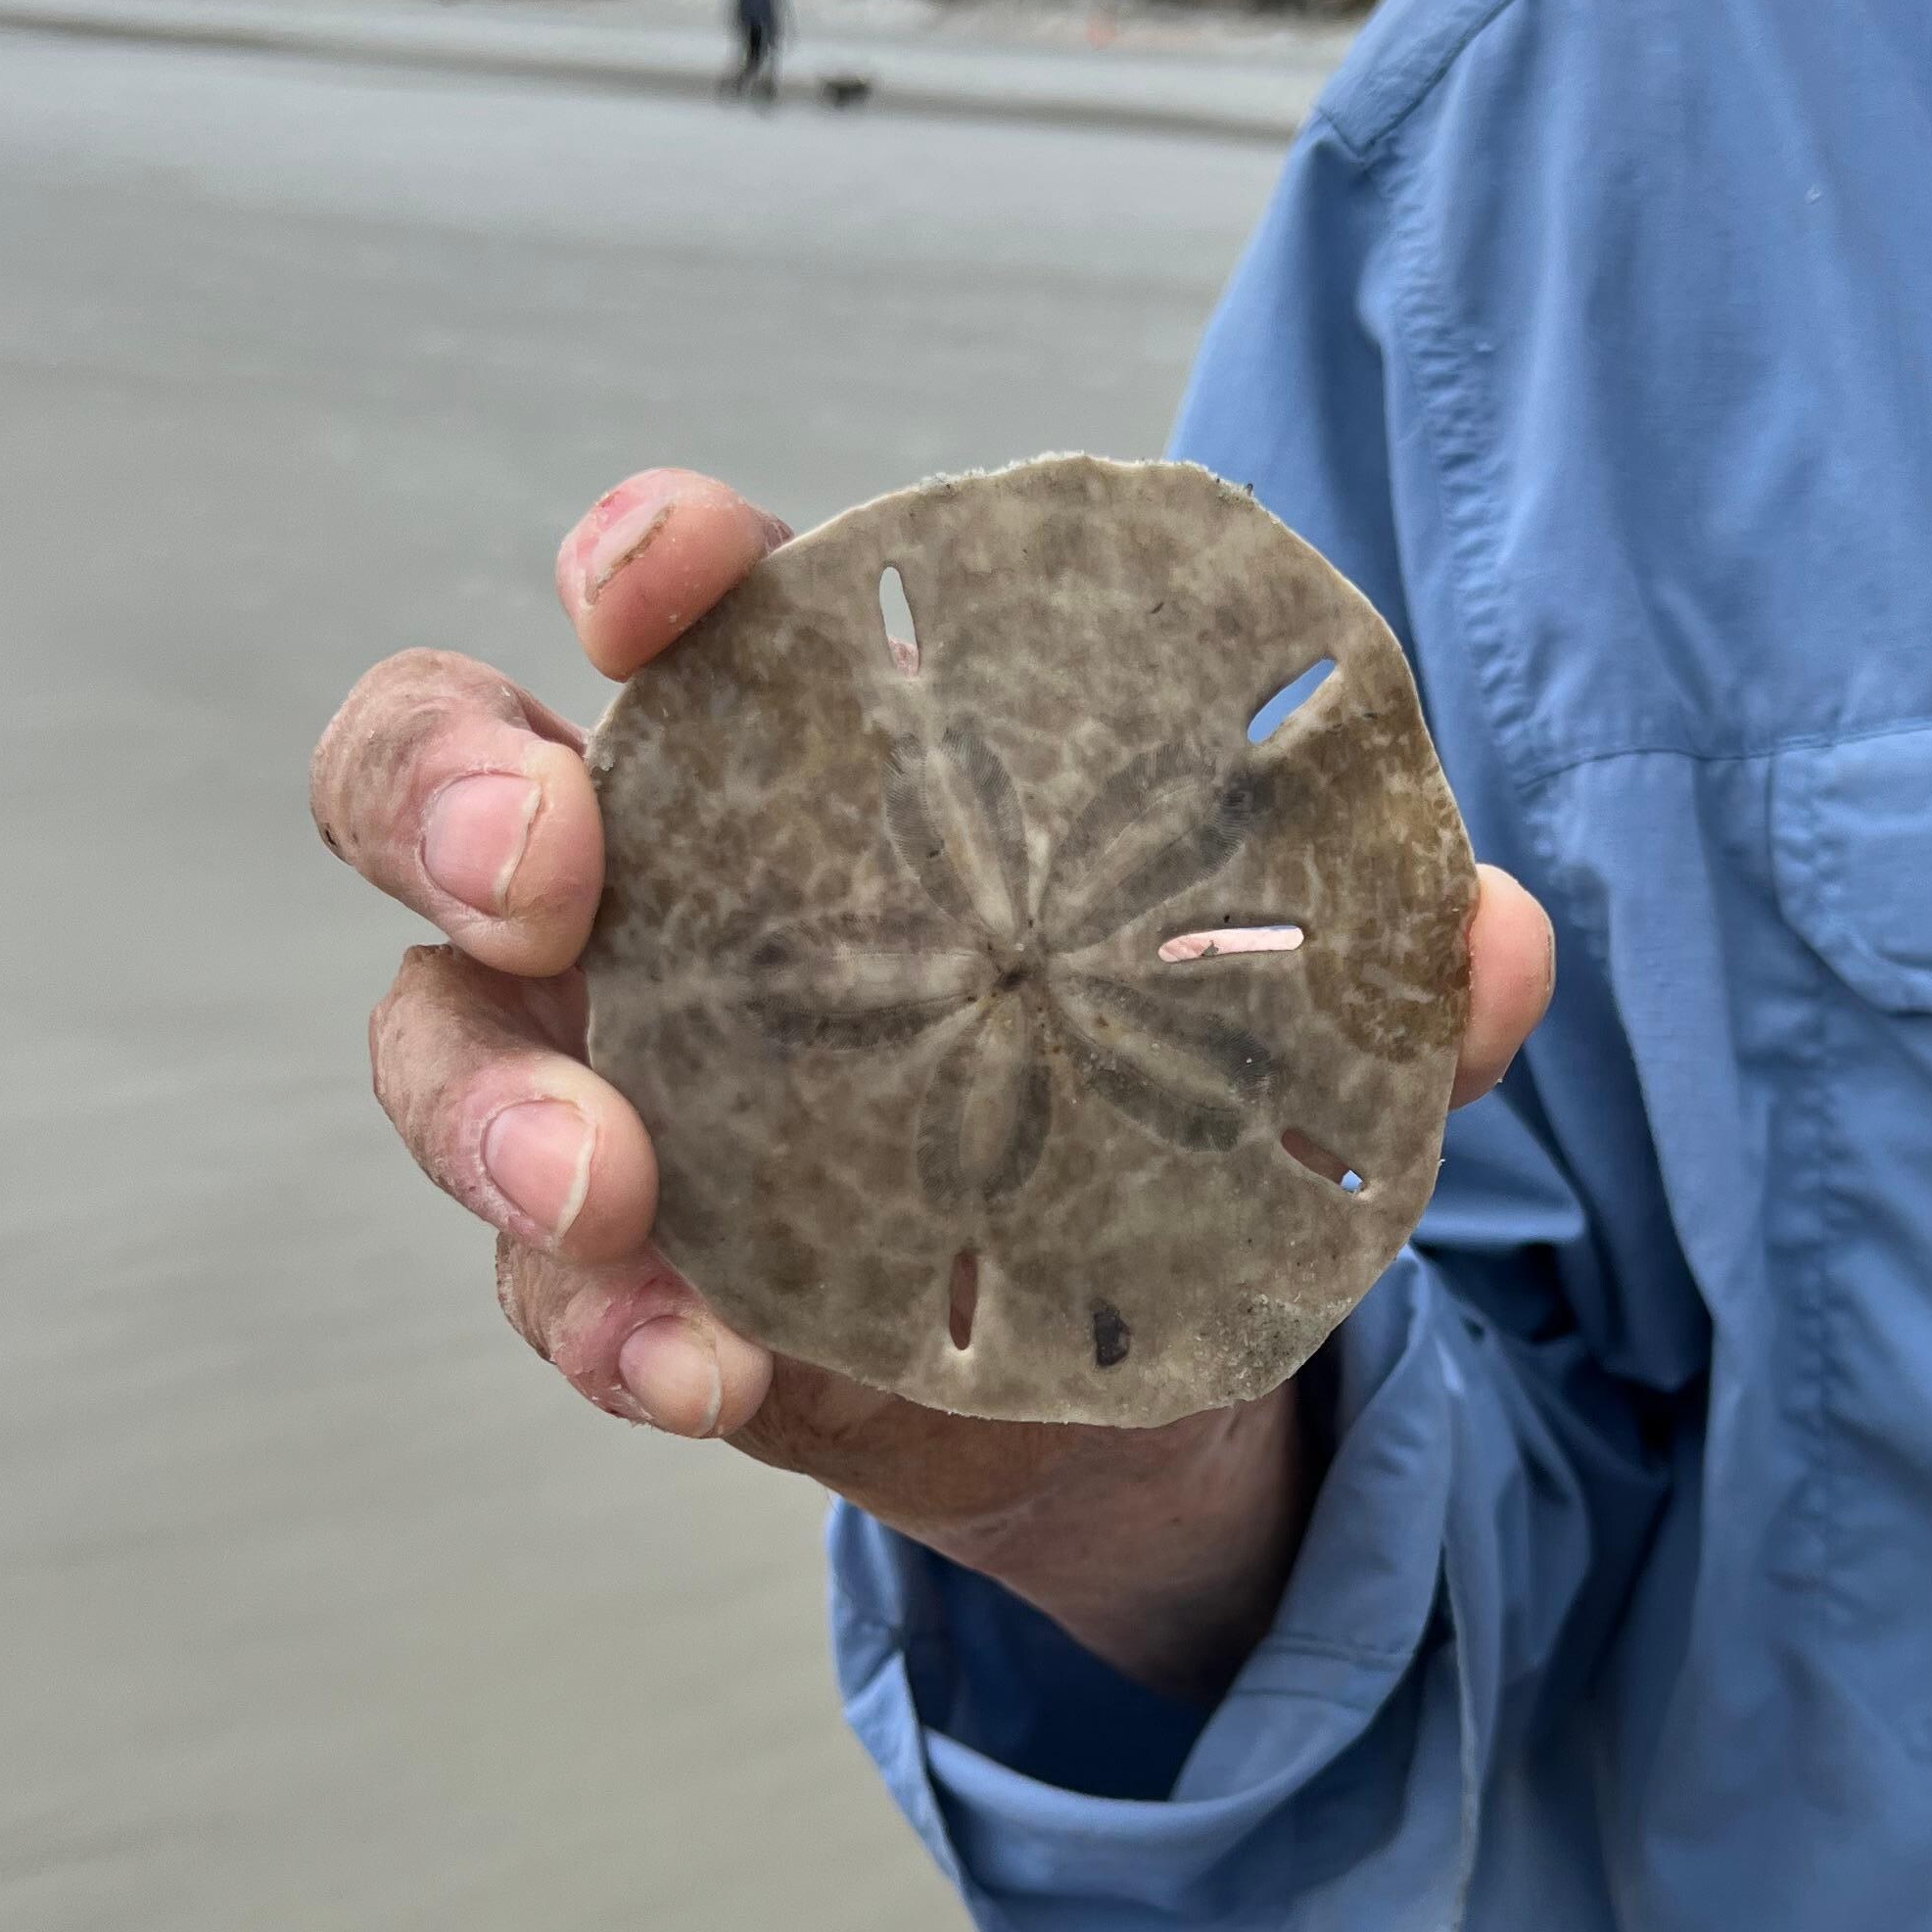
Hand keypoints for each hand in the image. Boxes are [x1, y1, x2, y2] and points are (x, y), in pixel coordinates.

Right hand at [312, 467, 1555, 1692]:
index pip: (679, 605)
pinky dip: (613, 1328)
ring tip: (607, 1192)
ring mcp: (603, 1078)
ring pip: (441, 1045)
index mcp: (802, 754)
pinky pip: (551, 1290)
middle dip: (445, 797)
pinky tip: (706, 1372)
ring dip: (497, 1110)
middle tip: (545, 879)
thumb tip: (1499, 942)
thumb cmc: (1164, 1096)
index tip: (665, 574)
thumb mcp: (1285, 1022)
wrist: (1138, 1362)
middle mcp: (654, 891)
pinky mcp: (615, 1271)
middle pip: (431, 778)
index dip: (646, 559)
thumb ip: (1379, 969)